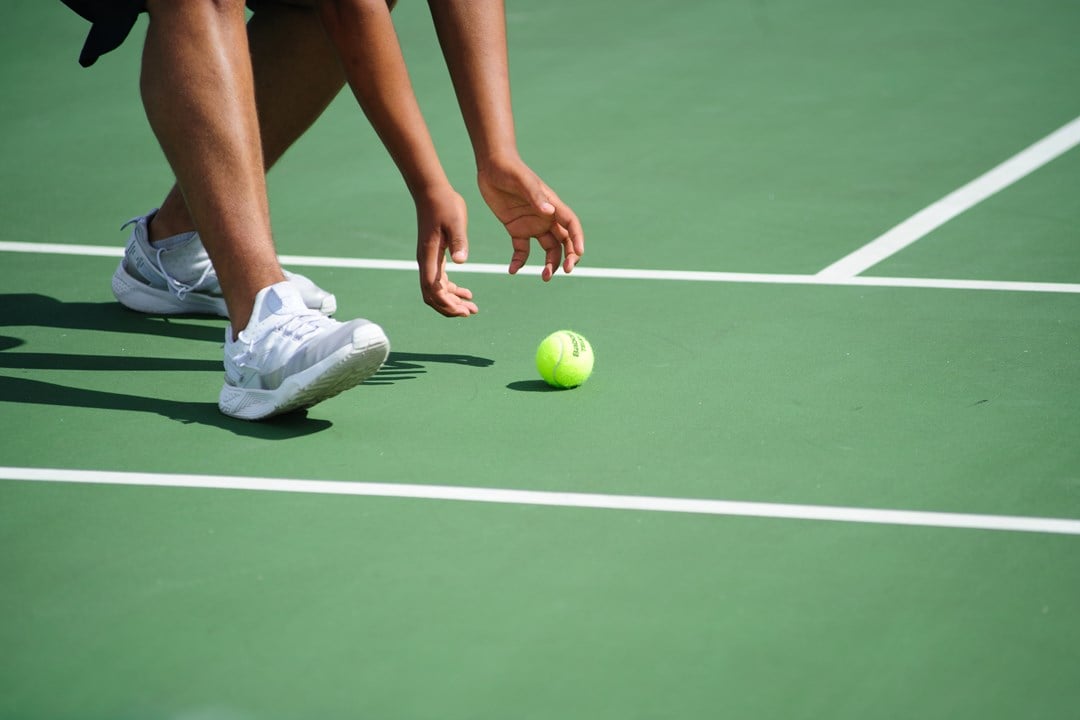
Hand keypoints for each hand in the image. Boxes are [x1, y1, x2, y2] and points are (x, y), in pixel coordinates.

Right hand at [415, 185, 478, 316]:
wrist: (432, 191)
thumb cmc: (445, 204)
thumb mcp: (456, 221)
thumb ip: (458, 241)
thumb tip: (461, 262)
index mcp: (430, 257)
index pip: (434, 291)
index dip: (448, 304)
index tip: (465, 310)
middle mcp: (426, 262)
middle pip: (433, 297)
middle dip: (450, 308)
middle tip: (471, 312)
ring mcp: (428, 260)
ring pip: (436, 291)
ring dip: (452, 301)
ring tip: (472, 307)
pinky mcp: (433, 256)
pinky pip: (439, 281)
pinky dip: (451, 290)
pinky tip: (466, 292)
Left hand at [477, 158, 584, 281]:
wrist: (491, 166)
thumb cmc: (510, 169)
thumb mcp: (522, 181)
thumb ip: (535, 196)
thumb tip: (549, 212)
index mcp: (552, 205)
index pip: (571, 225)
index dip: (577, 240)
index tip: (579, 255)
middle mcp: (546, 217)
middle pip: (564, 241)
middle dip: (568, 257)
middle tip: (565, 271)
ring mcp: (532, 224)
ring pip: (548, 249)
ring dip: (549, 264)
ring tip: (544, 277)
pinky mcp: (516, 229)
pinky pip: (522, 250)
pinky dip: (520, 262)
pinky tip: (513, 270)